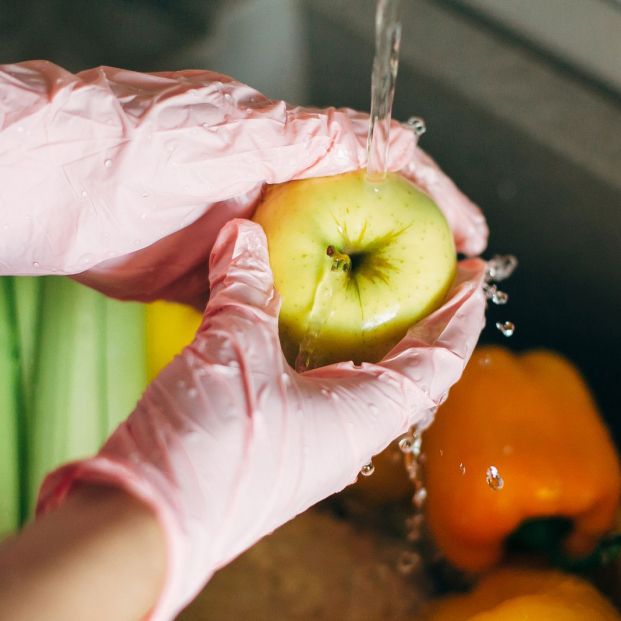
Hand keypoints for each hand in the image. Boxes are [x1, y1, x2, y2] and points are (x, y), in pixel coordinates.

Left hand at [0, 62, 485, 308]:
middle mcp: (273, 197)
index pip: (379, 171)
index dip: (434, 198)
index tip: (473, 233)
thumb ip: (308, 136)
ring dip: (354, 298)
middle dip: (404, 257)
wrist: (56, 191)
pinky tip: (325, 344)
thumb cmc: (137, 141)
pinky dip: (298, 321)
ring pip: (317, 273)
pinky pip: (270, 304)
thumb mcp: (233, 126)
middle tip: (446, 290)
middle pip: (357, 228)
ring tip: (398, 329)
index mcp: (286, 154)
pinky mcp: (215, 280)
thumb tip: (385, 141)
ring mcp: (245, 242)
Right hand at [38, 219, 486, 620]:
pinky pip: (317, 385)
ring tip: (372, 291)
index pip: (438, 363)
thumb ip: (244, 288)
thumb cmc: (209, 452)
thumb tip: (244, 234)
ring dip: (373, 335)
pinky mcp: (274, 439)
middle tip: (429, 274)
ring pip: (361, 379)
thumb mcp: (233, 354)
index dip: (461, 316)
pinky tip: (305, 323)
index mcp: (361, 418)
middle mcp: (347, 433)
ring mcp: (311, 439)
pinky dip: (323, 348)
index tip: (476, 275)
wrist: (146, 525)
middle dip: (423, 321)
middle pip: (407, 371)